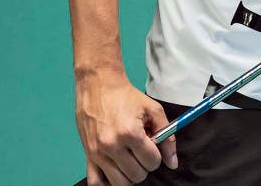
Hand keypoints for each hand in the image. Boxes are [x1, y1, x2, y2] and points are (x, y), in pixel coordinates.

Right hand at [75, 68, 177, 184]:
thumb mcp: (152, 109)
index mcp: (130, 132)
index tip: (152, 145)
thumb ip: (167, 135)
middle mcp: (112, 145)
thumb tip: (173, 162)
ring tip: (129, 158)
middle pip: (137, 175)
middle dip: (144, 164)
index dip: (157, 155)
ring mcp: (97, 153)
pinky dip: (107, 183)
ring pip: (120, 183)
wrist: (99, 85)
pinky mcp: (87, 155)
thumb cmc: (125, 96)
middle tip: (140, 150)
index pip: (152, 162)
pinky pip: (96, 184)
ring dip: (129, 174)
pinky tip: (115, 171)